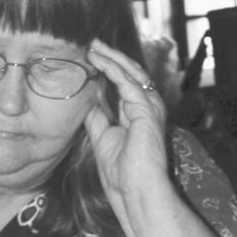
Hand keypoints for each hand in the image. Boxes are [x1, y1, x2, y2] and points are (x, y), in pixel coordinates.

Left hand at [85, 39, 167, 198]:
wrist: (134, 192)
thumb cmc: (122, 174)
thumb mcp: (102, 138)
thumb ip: (97, 117)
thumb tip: (86, 100)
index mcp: (138, 115)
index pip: (124, 84)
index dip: (107, 69)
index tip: (89, 57)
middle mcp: (147, 108)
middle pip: (130, 74)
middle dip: (111, 57)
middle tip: (92, 43)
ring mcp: (150, 108)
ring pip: (132, 73)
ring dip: (112, 57)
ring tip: (94, 46)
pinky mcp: (147, 111)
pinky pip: (129, 83)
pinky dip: (113, 69)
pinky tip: (99, 60)